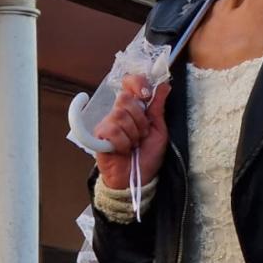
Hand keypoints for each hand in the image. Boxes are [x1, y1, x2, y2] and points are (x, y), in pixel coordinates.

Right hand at [92, 75, 170, 189]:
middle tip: (143, 134)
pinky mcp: (98, 137)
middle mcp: (118, 113)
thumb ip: (158, 108)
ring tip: (134, 144)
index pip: (129, 83)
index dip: (137, 83)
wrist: (137, 178)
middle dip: (140, 119)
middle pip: (125, 98)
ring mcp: (107, 124)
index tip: (146, 94)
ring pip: (120, 116)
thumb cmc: (148, 155)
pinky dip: (123, 143)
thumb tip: (164, 85)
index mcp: (134, 108)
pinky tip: (123, 150)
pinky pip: (112, 130)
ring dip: (133, 134)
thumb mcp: (159, 130)